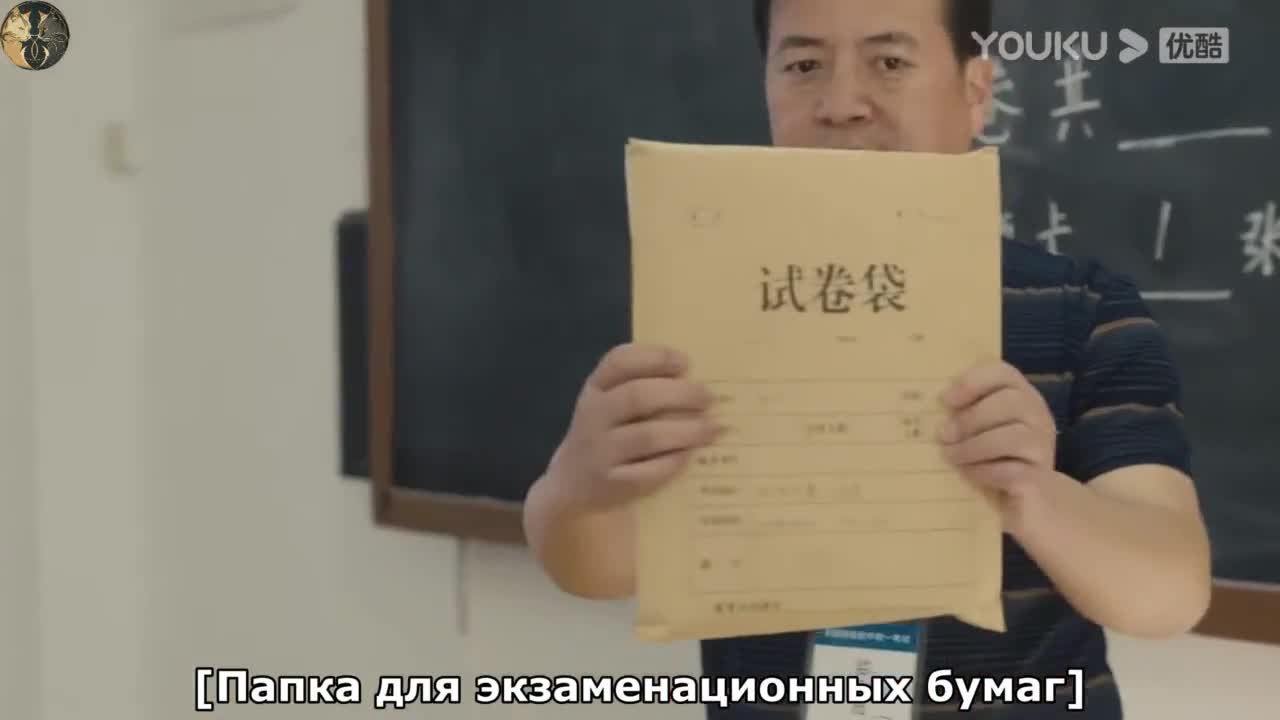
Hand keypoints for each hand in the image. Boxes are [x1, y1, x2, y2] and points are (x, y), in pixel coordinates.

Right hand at [546, 343, 725, 512]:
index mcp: (595, 387)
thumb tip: (695, 382)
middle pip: (638, 396)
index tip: (685, 363)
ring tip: (713, 428)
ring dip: (687, 430)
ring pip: (648, 436)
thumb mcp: (609, 403)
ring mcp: (599, 452)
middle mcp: (592, 416)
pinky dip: (675, 461)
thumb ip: (641, 387)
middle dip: (680, 394)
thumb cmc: (606, 434)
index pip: (619, 361)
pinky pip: (650, 471)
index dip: (655, 357)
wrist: (572, 485)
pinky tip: (691, 454)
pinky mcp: (612, 484)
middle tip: (709, 397)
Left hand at [937, 360, 1057, 524]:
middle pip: (1008, 402)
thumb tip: (927, 406)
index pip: (1003, 373)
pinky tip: (968, 474)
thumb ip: (965, 414)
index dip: (972, 382)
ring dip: (972, 447)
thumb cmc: (999, 462)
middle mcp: (1038, 417)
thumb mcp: (982, 432)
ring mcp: (1043, 448)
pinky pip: (1011, 471)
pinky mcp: (1040, 479)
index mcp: (1022, 397)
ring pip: (1011, 437)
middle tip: (943, 435)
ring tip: (950, 456)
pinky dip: (984, 472)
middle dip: (970, 418)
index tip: (945, 400)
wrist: (1037, 503)